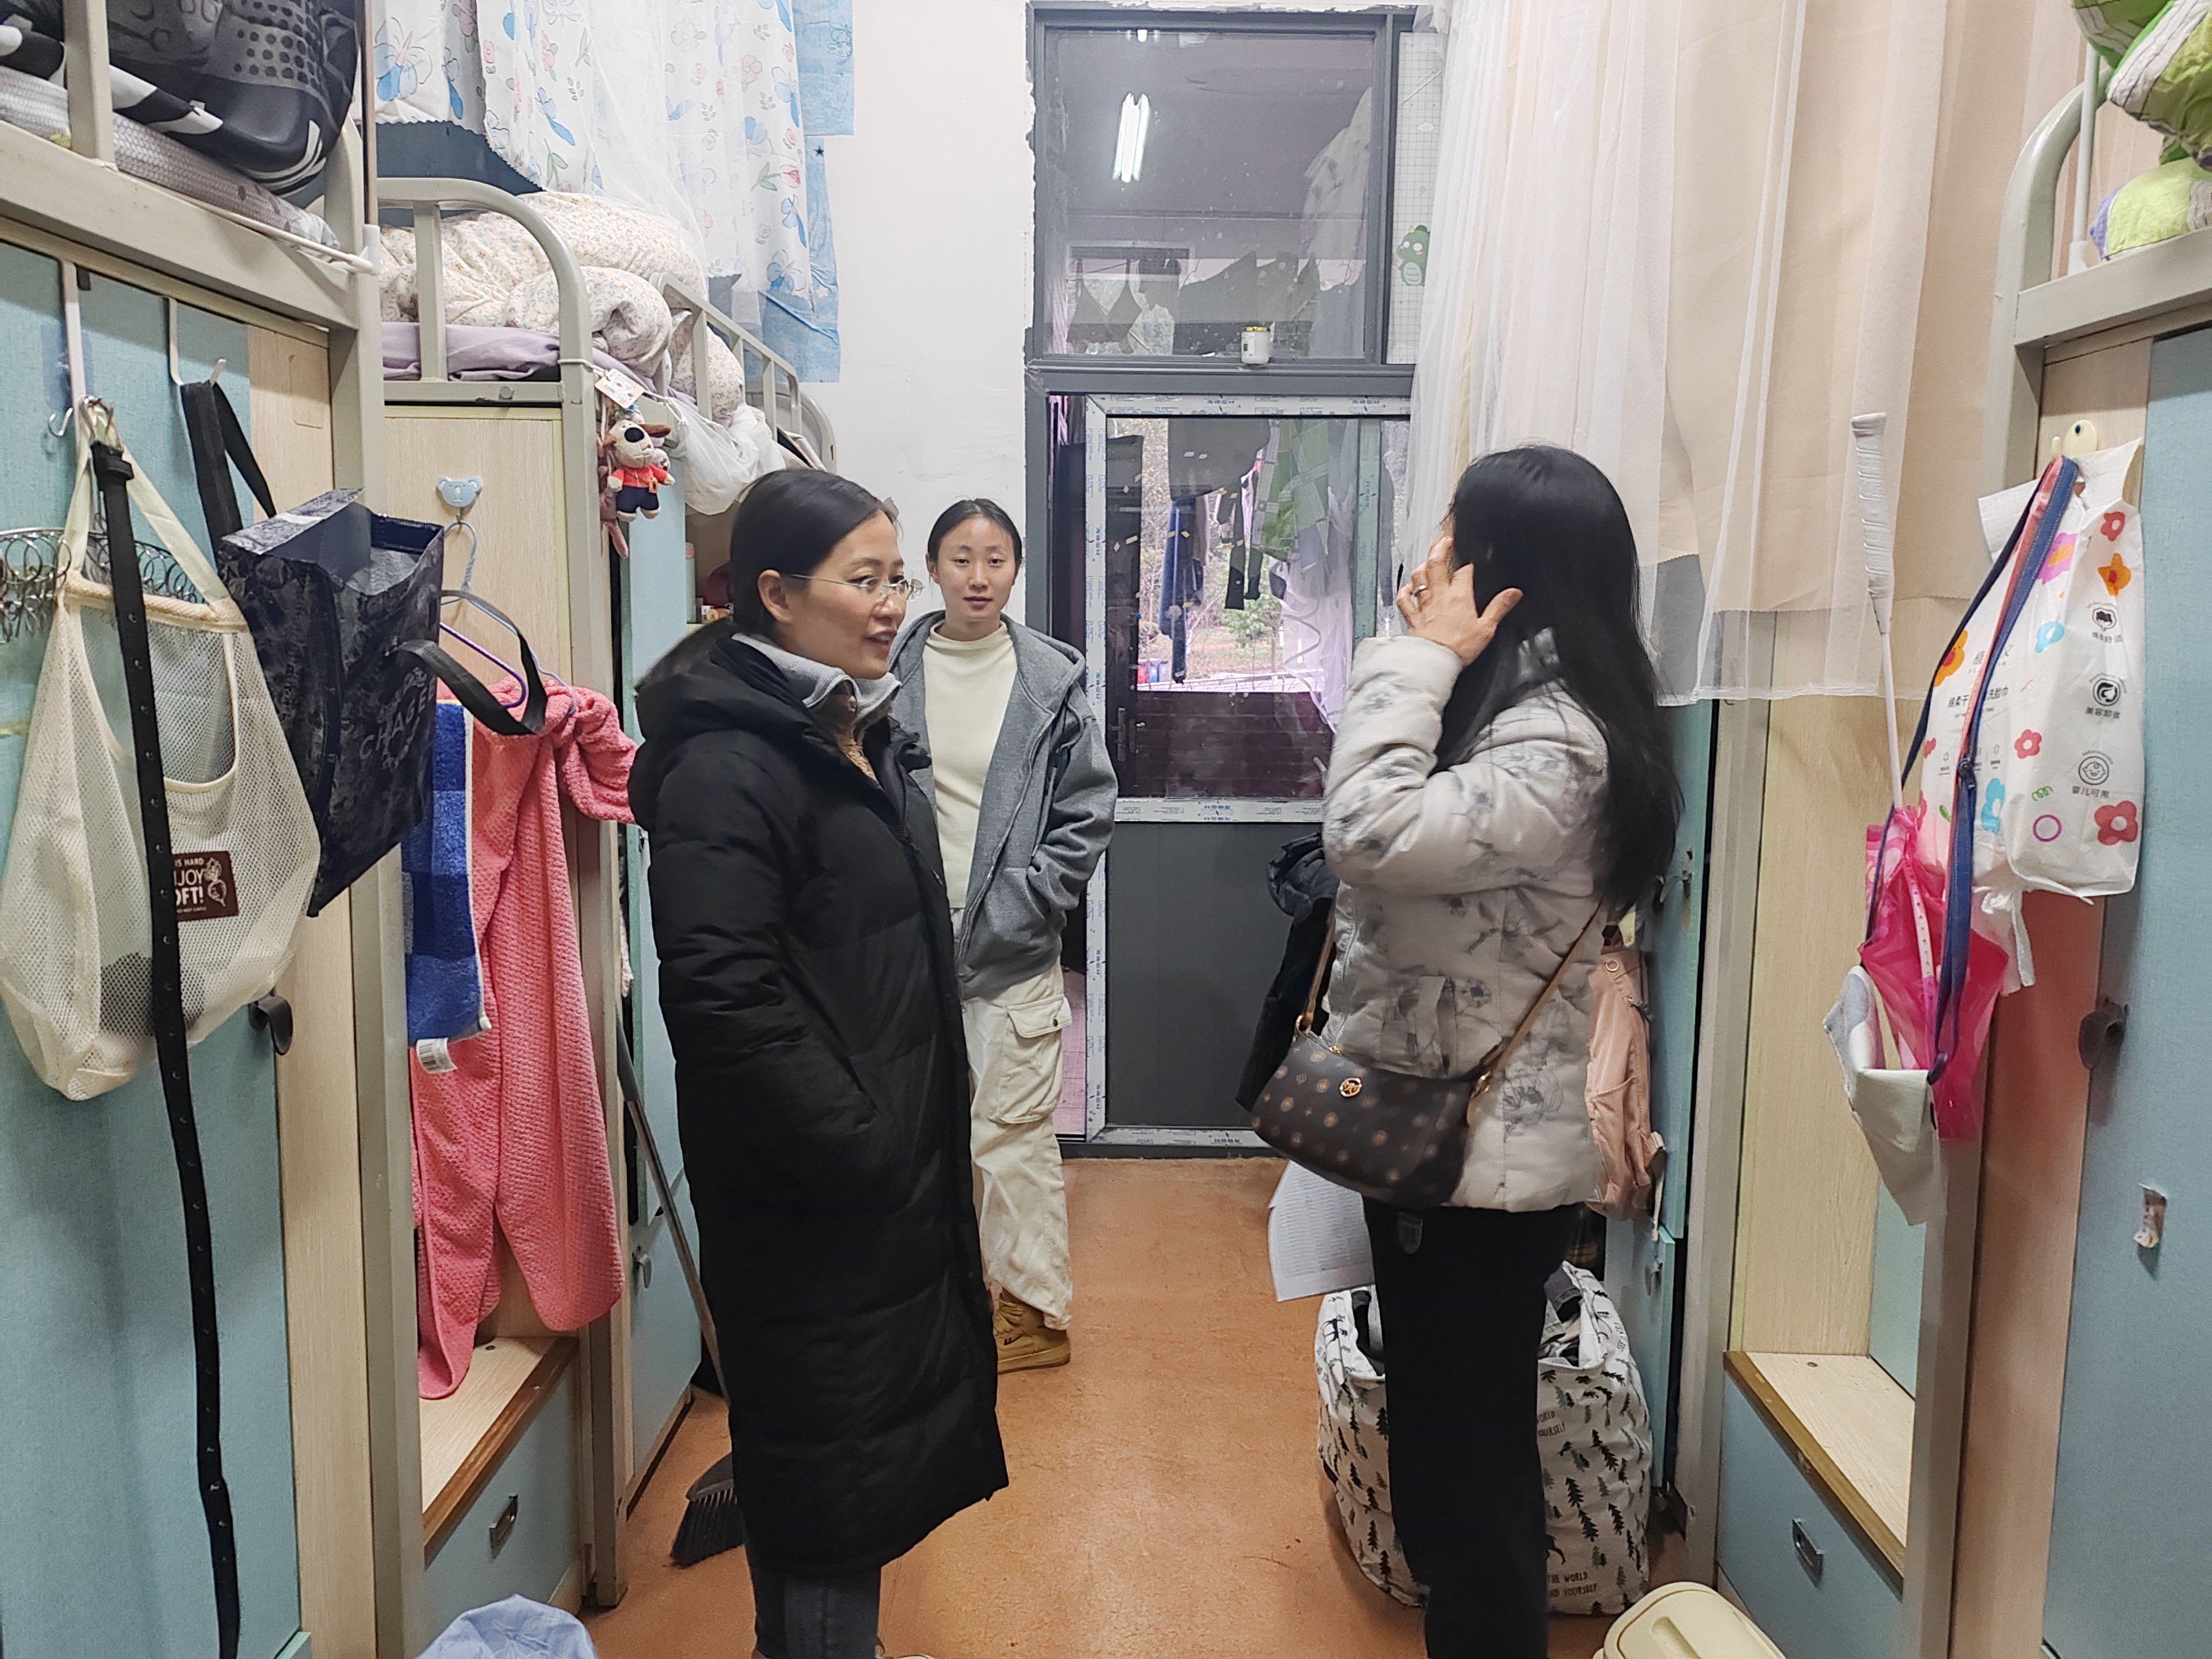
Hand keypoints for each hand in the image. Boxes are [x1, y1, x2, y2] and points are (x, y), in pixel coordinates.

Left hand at [1397, 532, 1520, 665]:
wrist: (1434, 663)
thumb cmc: (1458, 649)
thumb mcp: (1486, 629)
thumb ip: (1499, 608)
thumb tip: (1514, 593)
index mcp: (1459, 597)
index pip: (1464, 572)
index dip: (1468, 566)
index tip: (1471, 564)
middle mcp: (1439, 597)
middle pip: (1436, 564)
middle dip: (1441, 549)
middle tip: (1445, 540)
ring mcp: (1423, 606)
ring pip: (1419, 578)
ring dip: (1422, 566)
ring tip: (1427, 559)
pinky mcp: (1412, 618)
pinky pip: (1404, 600)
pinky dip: (1405, 591)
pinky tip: (1407, 588)